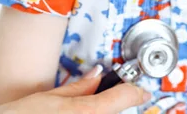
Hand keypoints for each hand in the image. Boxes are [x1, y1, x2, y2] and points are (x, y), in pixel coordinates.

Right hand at [0, 66, 150, 113]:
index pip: (124, 98)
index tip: (140, 90)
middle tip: (109, 97)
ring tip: (82, 110)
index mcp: (84, 112)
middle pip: (117, 113)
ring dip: (105, 113)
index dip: (135, 90)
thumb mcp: (47, 98)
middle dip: (115, 104)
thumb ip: (78, 88)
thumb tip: (96, 76)